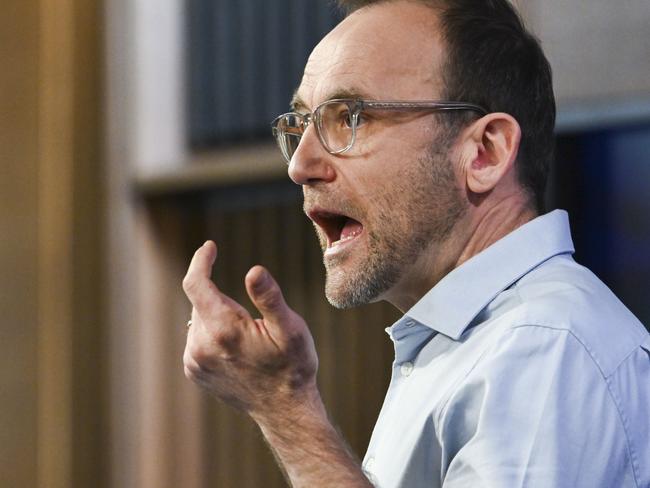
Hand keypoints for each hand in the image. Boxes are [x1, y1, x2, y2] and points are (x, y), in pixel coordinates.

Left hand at [182, 241, 318, 415]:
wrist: (284, 410)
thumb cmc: (292, 366)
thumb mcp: (291, 329)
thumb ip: (269, 298)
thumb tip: (254, 270)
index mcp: (223, 329)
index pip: (195, 284)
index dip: (201, 261)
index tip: (209, 246)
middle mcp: (200, 345)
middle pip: (200, 301)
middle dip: (222, 296)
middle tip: (255, 320)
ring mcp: (194, 361)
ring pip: (199, 319)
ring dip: (217, 315)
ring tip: (248, 338)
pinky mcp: (194, 371)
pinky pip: (197, 338)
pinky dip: (212, 333)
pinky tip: (236, 349)